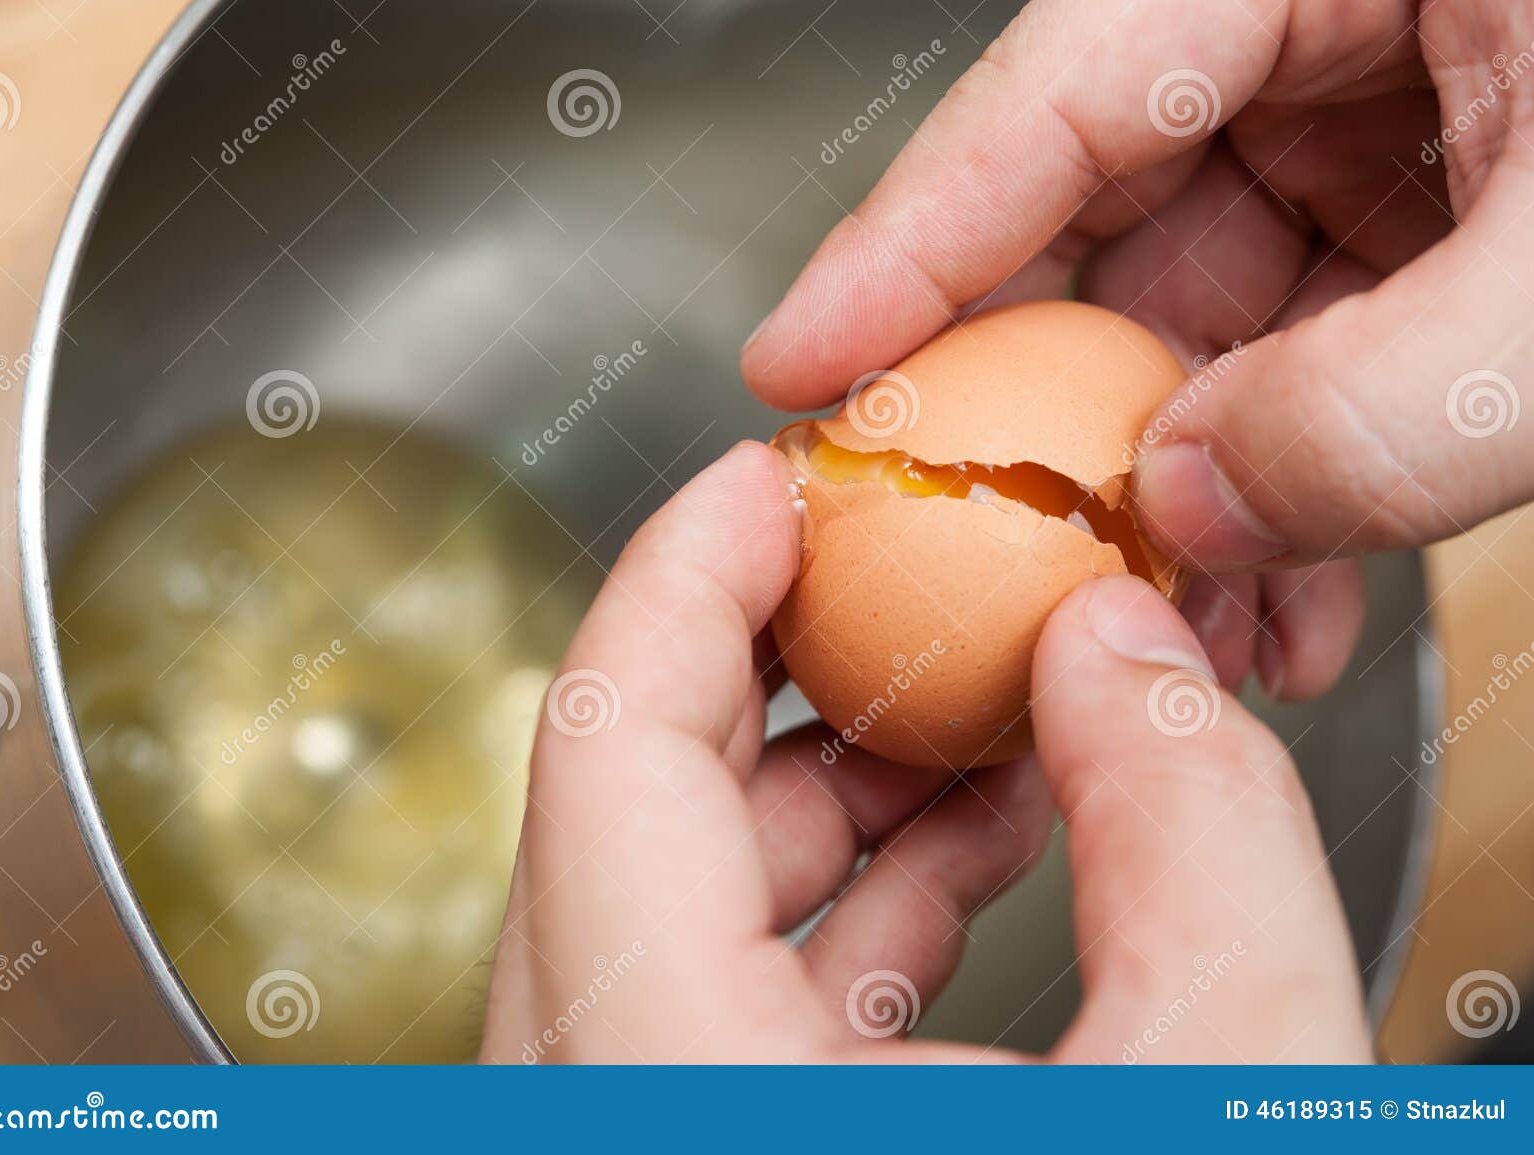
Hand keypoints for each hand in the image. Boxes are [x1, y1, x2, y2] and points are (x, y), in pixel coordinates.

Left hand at [479, 445, 1368, 1062]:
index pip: (602, 735)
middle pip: (620, 804)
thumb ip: (1185, 825)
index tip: (776, 475)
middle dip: (771, 661)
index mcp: (664, 1066)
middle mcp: (600, 1095)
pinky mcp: (700, 1142)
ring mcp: (632, 1121)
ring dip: (815, 786)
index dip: (689, 561)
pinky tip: (962, 848)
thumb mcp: (1227, 1069)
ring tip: (968, 709)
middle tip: (882, 565)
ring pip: (666, 903)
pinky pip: (716, 993)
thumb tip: (1115, 646)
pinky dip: (834, 901)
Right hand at [742, 0, 1533, 698]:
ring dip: (1179, 494)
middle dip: (1054, 421)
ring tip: (1175, 627)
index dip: (903, 242)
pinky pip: (1305, 356)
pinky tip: (1289, 602)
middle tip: (974, 547)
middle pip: (1102, 227)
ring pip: (1200, 321)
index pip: (1055, 96)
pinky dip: (1287, 487)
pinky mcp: (1423, 219)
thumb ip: (1385, 399)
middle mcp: (1325, 36)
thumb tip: (1191, 501)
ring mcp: (1374, 130)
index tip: (794, 362)